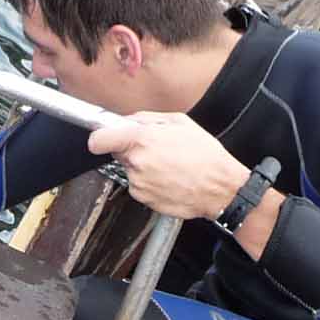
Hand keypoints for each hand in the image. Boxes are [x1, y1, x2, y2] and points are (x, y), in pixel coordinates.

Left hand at [84, 111, 252, 221]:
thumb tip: (126, 121)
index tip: (103, 138)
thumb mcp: (179, 122)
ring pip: (131, 170)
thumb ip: (146, 119)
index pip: (99, 140)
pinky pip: (140, 186)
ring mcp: (139, 184)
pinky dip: (151, 182)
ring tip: (170, 165)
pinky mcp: (144, 199)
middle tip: (157, 149)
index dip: (99, 138)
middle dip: (132, 150)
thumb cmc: (205, 155)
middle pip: (119, 153)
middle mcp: (136, 163)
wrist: (221, 188)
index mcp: (142, 140)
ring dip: (144, 167)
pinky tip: (171, 178)